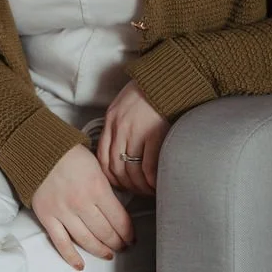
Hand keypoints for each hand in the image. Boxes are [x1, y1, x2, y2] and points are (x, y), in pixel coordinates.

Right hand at [32, 144, 135, 270]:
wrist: (38, 149)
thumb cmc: (69, 155)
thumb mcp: (97, 167)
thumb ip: (106, 189)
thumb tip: (117, 210)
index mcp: (98, 188)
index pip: (119, 219)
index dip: (128, 232)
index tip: (132, 238)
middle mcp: (82, 203)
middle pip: (105, 232)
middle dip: (118, 242)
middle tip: (123, 246)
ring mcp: (63, 212)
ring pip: (87, 240)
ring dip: (100, 250)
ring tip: (108, 254)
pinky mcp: (47, 218)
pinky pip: (61, 243)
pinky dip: (71, 257)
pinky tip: (81, 265)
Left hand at [96, 80, 168, 197]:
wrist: (168, 78)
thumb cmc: (150, 91)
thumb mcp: (124, 104)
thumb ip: (120, 124)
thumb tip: (121, 149)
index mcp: (111, 121)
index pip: (102, 158)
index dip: (110, 177)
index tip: (119, 185)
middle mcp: (120, 128)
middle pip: (116, 168)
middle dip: (126, 186)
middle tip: (136, 193)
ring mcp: (137, 133)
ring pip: (131, 171)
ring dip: (140, 187)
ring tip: (149, 192)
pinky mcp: (155, 135)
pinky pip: (149, 166)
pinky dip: (151, 181)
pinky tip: (157, 185)